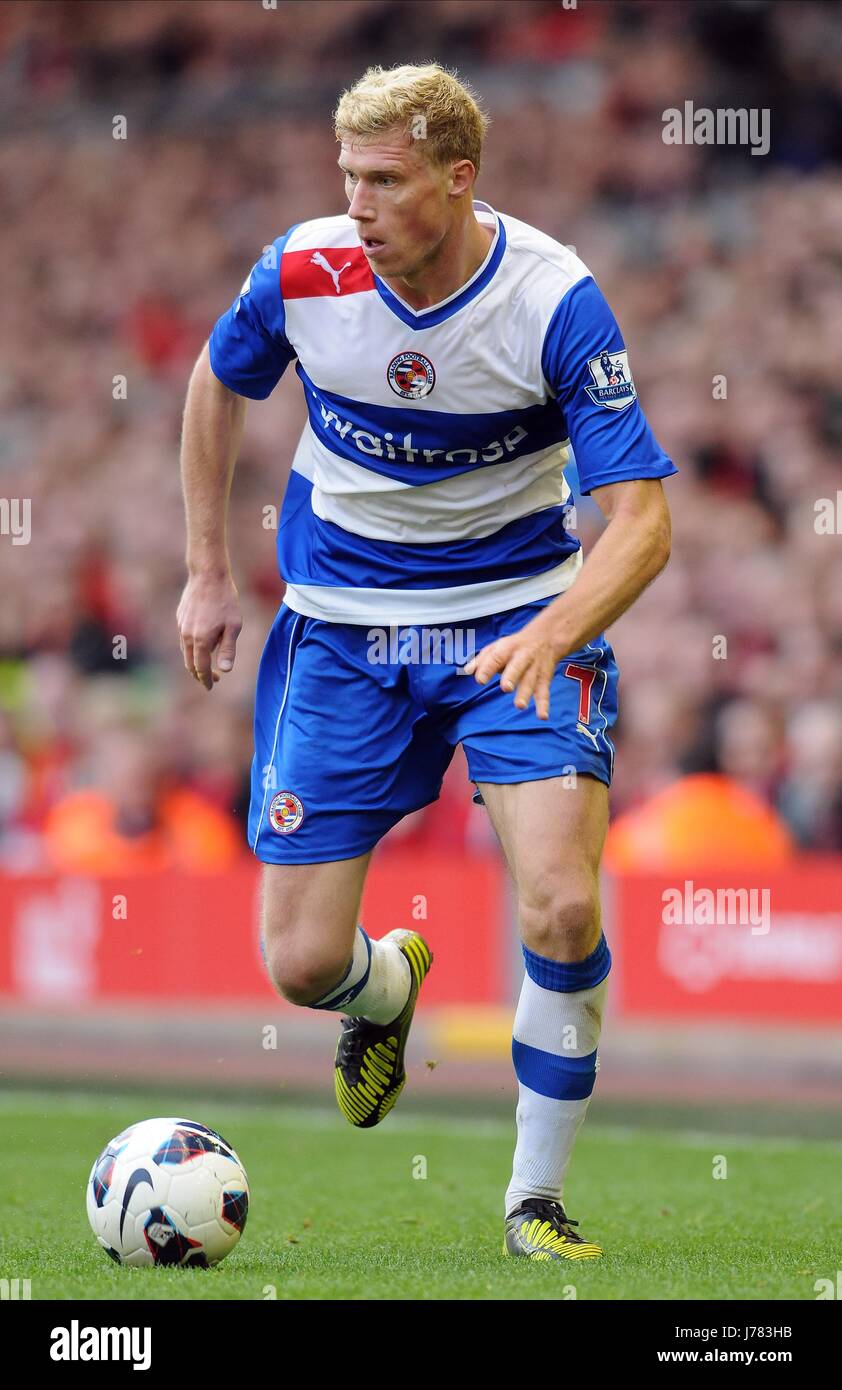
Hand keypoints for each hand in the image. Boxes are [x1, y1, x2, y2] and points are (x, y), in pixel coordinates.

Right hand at [176, 571, 242, 691]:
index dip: (206, 680)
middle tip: (211, 679)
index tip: (212, 686)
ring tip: (207, 665)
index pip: (200, 668)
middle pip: (189, 663)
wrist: (208, 575)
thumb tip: (224, 670)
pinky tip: (201, 645)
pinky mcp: (180, 618)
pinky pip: (184, 639)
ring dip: (195, 662)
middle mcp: (187, 636)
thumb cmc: (226, 600)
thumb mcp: (234, 626)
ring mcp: (181, 626)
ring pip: (185, 652)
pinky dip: (191, 648)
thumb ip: (228, 649)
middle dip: (199, 675)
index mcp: (201, 640)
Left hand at [462, 612, 564, 719]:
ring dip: (525, 694)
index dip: (488, 668)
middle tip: (506, 688)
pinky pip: (544, 693)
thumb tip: (467, 671)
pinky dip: (544, 705)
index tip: (480, 680)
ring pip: (530, 681)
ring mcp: (534, 669)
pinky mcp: (544, 679)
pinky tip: (542, 717)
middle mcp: (522, 657)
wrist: (547, 638)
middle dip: (511, 677)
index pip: (496, 657)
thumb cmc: (515, 646)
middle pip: (517, 667)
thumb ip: (482, 660)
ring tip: (520, 706)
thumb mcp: (498, 647)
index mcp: (507, 649)